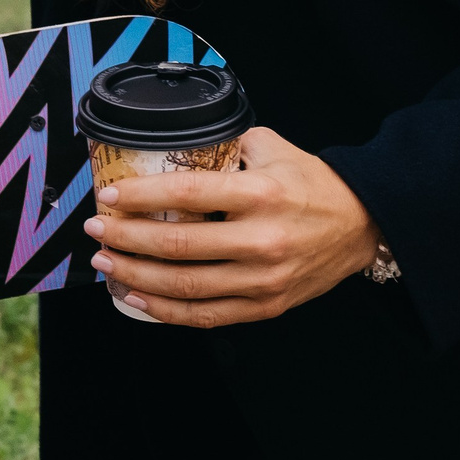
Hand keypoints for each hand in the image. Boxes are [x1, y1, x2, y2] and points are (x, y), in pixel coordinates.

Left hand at [81, 127, 379, 325]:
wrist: (363, 224)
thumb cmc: (313, 184)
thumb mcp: (273, 149)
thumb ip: (227, 145)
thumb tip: (177, 145)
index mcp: (261, 194)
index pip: (187, 193)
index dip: (140, 196)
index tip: (110, 195)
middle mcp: (261, 239)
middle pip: (176, 243)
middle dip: (125, 237)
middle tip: (96, 229)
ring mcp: (263, 278)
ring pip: (184, 285)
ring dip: (135, 275)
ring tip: (106, 262)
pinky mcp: (265, 306)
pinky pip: (205, 314)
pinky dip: (164, 309)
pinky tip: (136, 296)